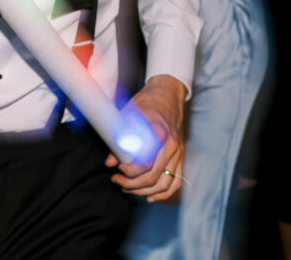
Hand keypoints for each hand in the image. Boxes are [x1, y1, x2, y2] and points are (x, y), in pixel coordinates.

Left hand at [104, 74, 186, 201]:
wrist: (167, 94)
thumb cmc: (147, 102)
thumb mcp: (128, 114)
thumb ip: (118, 137)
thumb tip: (110, 161)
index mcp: (159, 134)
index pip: (146, 163)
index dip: (130, 171)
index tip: (117, 168)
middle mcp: (172, 146)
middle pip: (154, 177)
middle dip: (132, 184)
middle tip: (116, 180)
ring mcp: (178, 153)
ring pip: (165, 183)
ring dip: (145, 191)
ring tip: (127, 188)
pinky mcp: (180, 157)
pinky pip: (176, 181)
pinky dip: (163, 192)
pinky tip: (149, 196)